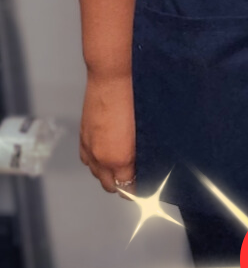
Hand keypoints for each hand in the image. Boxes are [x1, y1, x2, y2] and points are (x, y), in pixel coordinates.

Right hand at [80, 72, 135, 193]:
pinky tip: (106, 157)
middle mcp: (101, 158)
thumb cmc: (135, 98)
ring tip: (122, 170)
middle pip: (110, 186)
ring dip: (108, 176)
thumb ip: (142, 153)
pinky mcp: (83, 137)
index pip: (127, 188)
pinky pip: (87, 161)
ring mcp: (90, 148)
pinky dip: (96, 164)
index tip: (145, 189)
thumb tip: (145, 164)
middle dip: (123, 187)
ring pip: (97, 175)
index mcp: (120, 159)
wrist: (113, 77)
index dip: (137, 191)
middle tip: (136, 181)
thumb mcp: (145, 131)